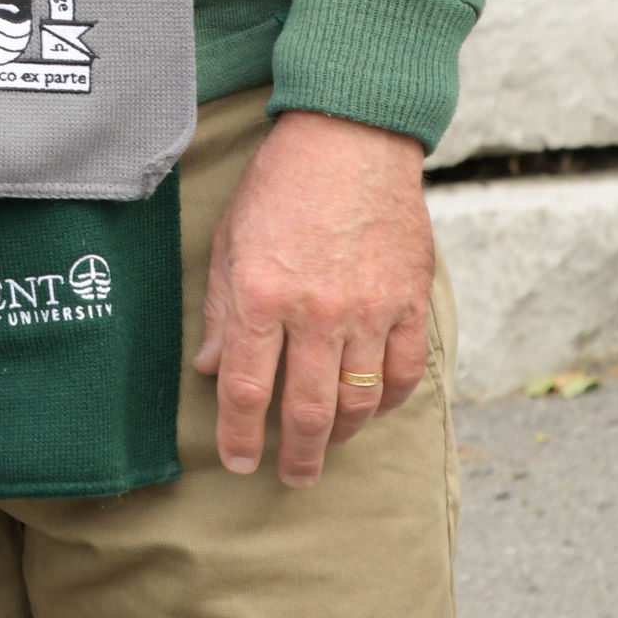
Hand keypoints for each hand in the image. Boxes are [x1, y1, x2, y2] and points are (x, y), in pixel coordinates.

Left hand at [195, 109, 433, 486]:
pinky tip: (373, 409)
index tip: (239, 462)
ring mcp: (368, 310)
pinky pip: (404, 372)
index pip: (247, 389)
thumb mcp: (229, 241)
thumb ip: (223, 311)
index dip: (240, 436)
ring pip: (361, 401)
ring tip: (328, 447)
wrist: (348, 140)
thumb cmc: (279, 186)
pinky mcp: (408, 302)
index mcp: (262, 295)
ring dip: (344, 436)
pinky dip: (389, 401)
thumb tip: (209, 368)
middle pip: (309, 410)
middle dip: (298, 455)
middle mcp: (316, 311)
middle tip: (291, 477)